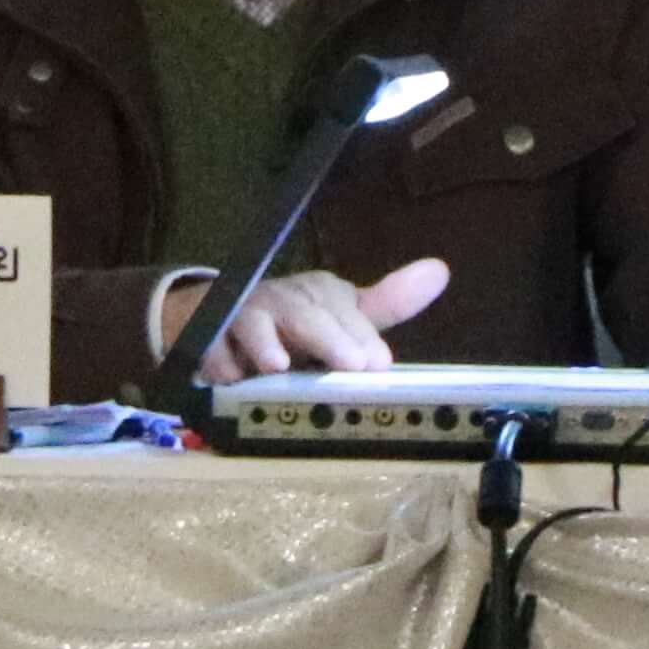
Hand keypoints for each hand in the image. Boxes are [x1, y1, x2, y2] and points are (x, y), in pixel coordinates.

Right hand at [203, 256, 450, 384]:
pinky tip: (228, 377)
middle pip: (306, 315)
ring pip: (254, 323)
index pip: (344, 311)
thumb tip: (440, 270)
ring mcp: (244, 315)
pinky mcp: (209, 335)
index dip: (360, 336)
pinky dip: (219, 361)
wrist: (220, 319)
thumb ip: (388, 303)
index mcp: (319, 293)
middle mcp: (284, 298)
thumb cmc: (296, 326)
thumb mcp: (342, 314)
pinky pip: (212, 346)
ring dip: (264, 343)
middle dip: (328, 339)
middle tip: (351, 366)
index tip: (377, 363)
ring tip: (276, 366)